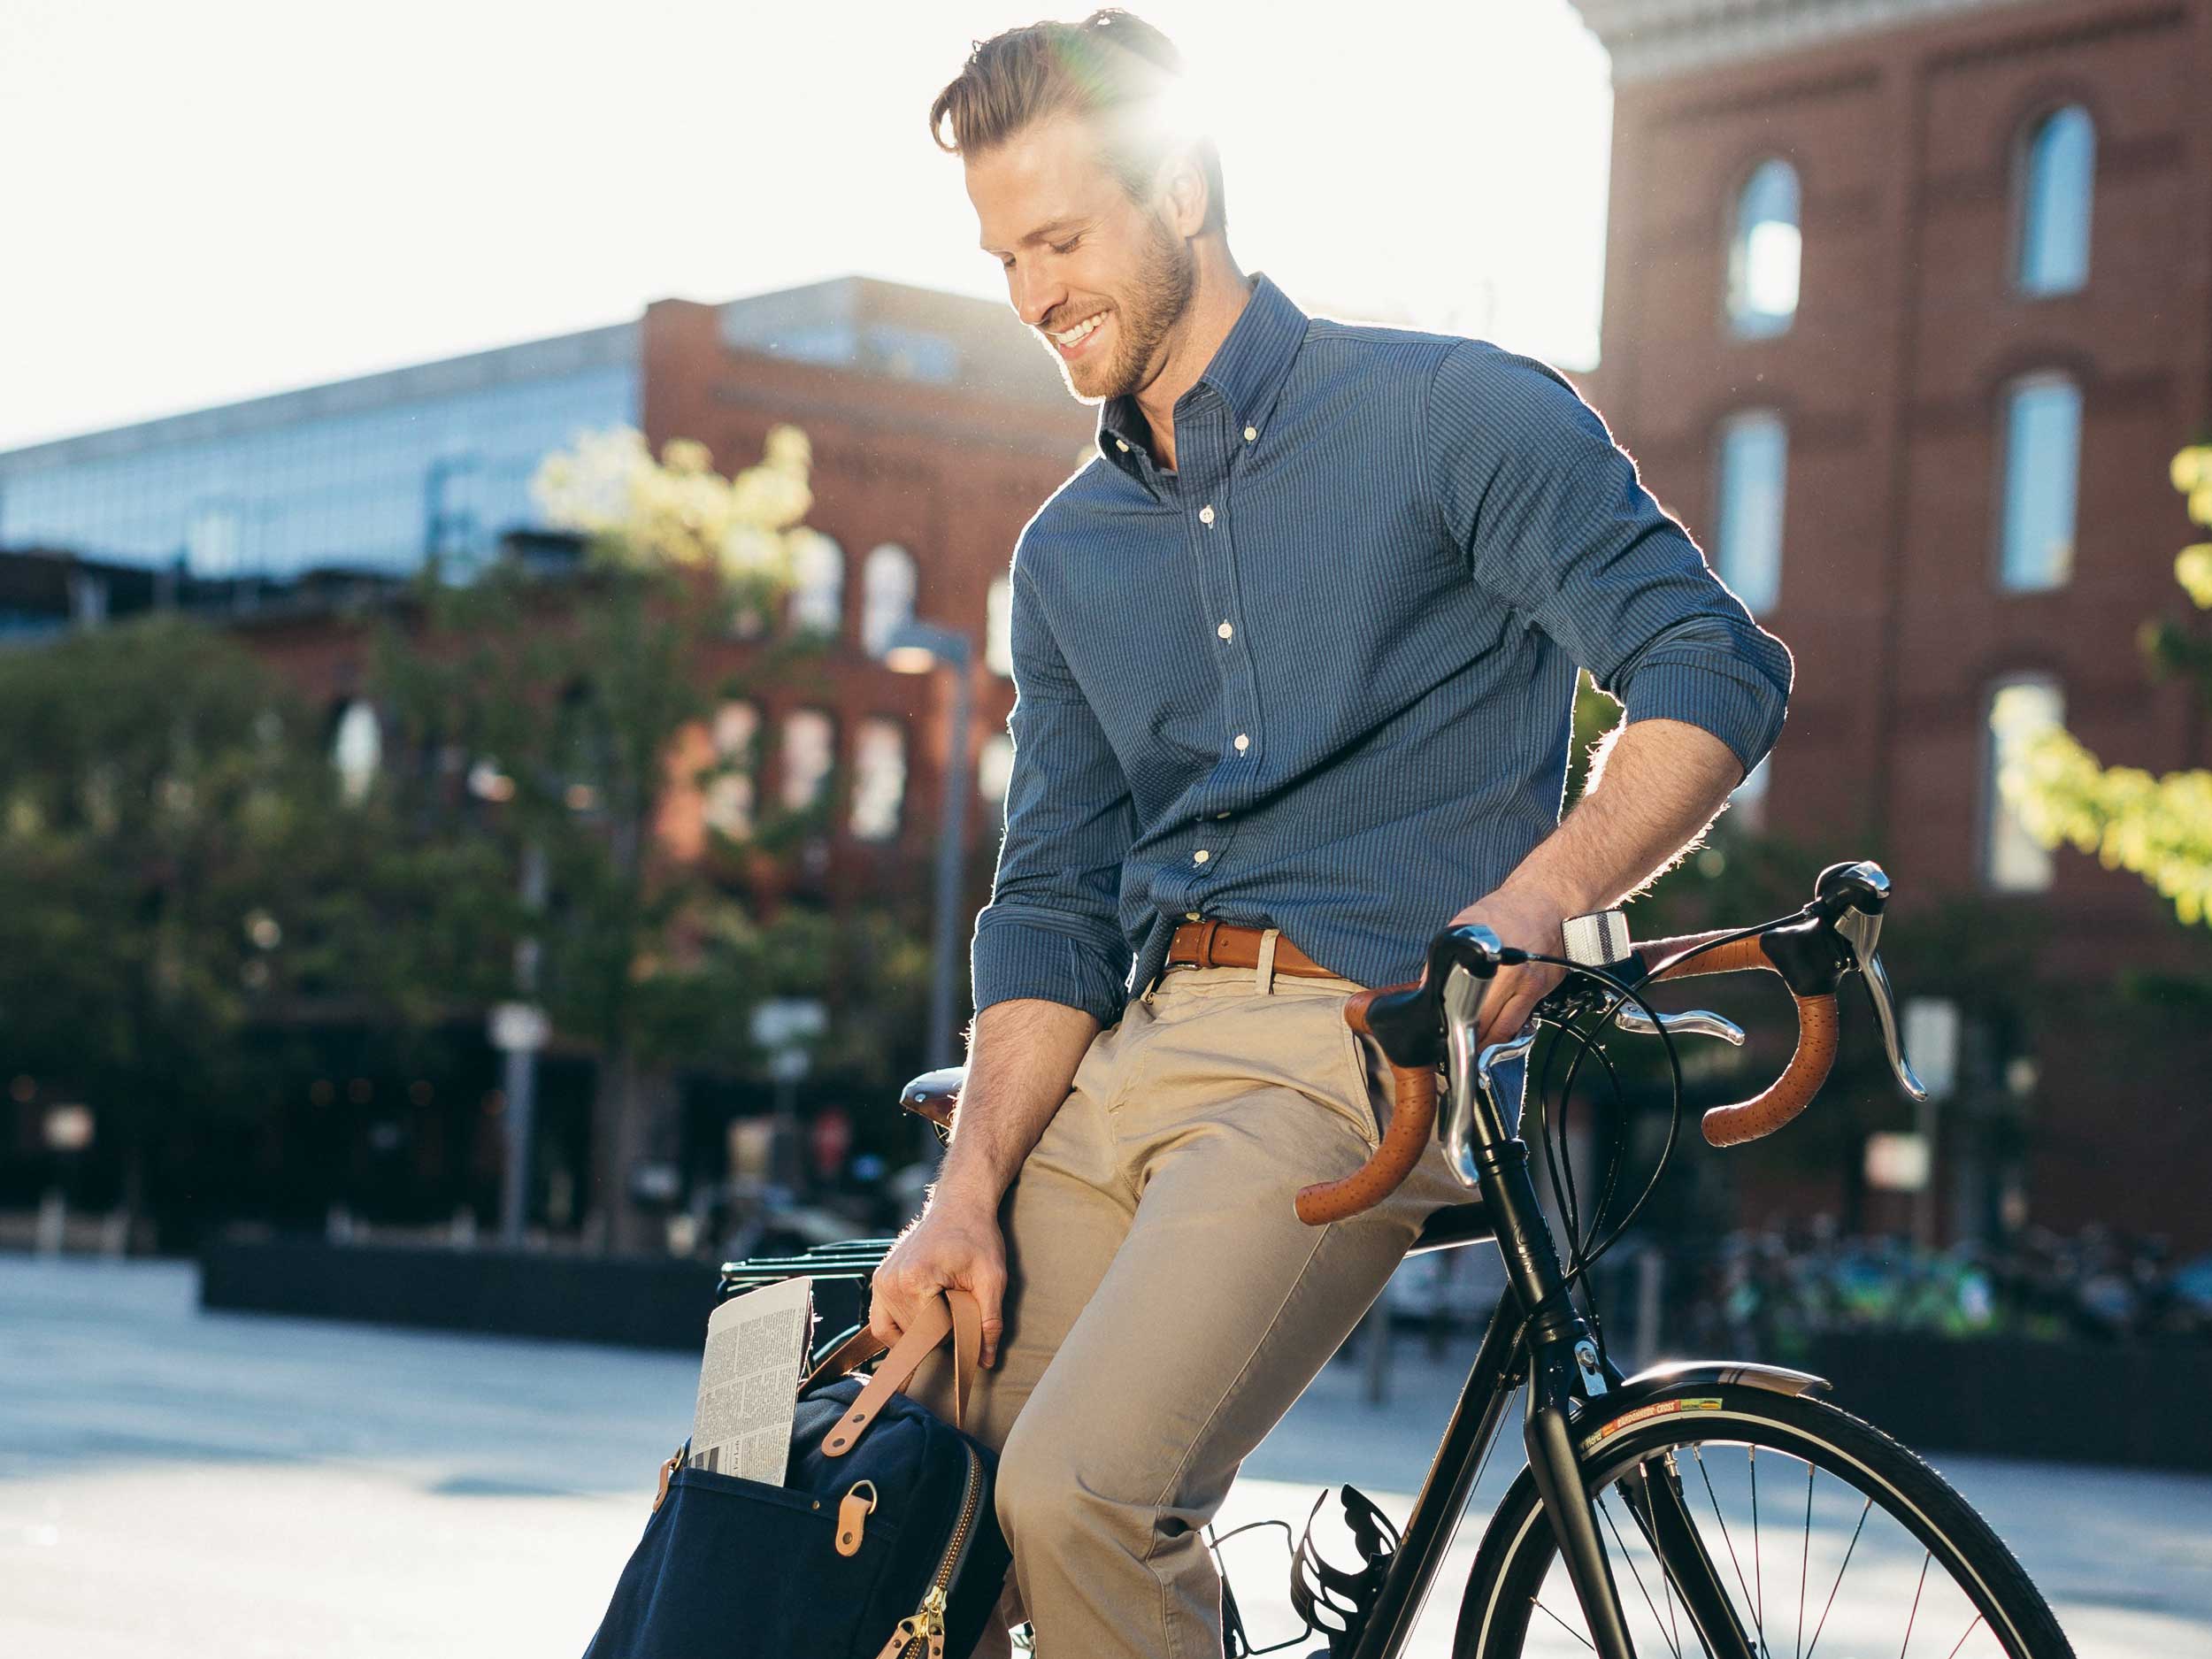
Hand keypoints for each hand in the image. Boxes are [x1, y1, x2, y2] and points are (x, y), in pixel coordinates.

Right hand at [868, 1194, 1007, 1367]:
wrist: (959, 1205)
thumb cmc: (977, 1236)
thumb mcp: (992, 1278)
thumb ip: (989, 1321)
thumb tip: (986, 1360)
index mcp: (914, 1281)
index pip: (929, 1335)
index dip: (952, 1337)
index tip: (968, 1327)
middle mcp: (890, 1282)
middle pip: (912, 1336)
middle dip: (937, 1335)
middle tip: (959, 1313)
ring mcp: (881, 1281)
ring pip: (895, 1333)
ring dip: (919, 1334)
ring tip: (943, 1314)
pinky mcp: (880, 1279)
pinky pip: (881, 1321)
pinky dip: (899, 1329)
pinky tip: (920, 1325)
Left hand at [1435, 885, 1569, 1049]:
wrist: (1546, 902)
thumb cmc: (1503, 913)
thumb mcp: (1463, 925)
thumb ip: (1443, 958)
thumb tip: (1426, 988)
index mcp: (1474, 952)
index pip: (1453, 996)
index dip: (1445, 1019)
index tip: (1438, 1032)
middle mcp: (1499, 969)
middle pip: (1476, 1018)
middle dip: (1461, 1036)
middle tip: (1451, 1045)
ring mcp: (1522, 981)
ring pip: (1499, 1028)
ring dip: (1483, 1043)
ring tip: (1471, 1048)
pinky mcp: (1538, 989)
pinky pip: (1518, 1024)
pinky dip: (1505, 1035)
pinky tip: (1495, 1037)